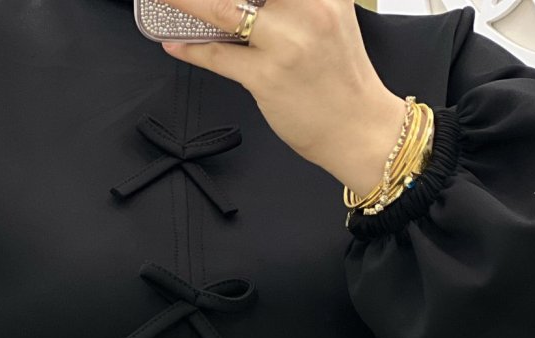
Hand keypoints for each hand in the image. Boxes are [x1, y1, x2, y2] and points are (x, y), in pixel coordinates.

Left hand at [158, 0, 407, 197]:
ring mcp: (286, 43)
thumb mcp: (331, 17)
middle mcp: (307, 7)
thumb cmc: (342, 78)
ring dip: (186, 1)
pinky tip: (175, 43)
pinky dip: (192, 48)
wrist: (360, 128)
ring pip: (223, 8)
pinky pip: (219, 56)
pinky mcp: (268, 77)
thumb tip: (249, 0)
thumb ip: (297, 1)